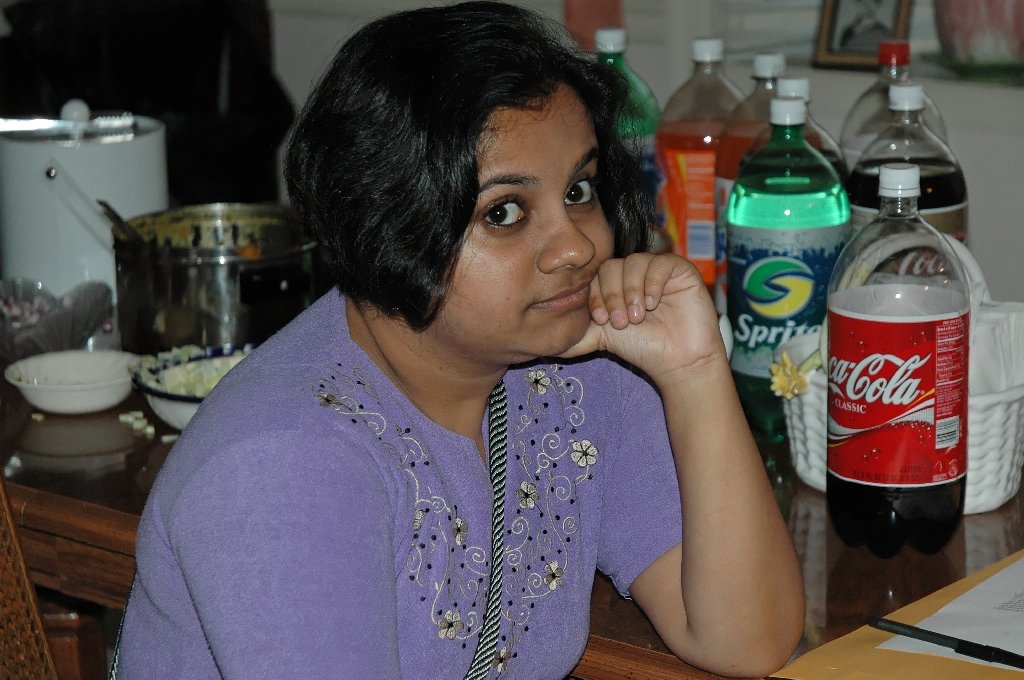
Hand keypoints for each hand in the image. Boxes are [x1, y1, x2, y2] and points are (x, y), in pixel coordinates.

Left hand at [561, 253, 726, 382]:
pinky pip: (660, 263)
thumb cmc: (642, 348)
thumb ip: (575, 336)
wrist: (677, 361)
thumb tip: (542, 344)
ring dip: (631, 292)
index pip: (595, 275)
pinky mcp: (679, 269)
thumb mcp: (601, 339)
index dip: (595, 296)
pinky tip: (653, 304)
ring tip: (637, 317)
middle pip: (612, 267)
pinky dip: (652, 284)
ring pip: (634, 263)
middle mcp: (633, 273)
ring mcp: (656, 269)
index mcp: (613, 284)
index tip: (600, 320)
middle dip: (611, 295)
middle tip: (620, 322)